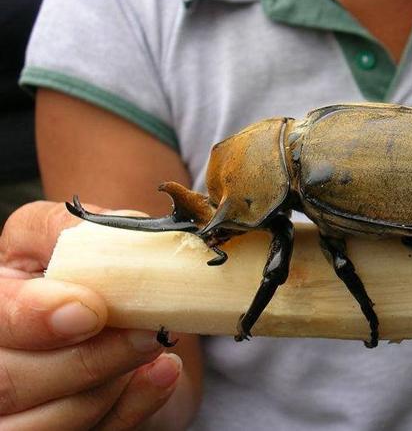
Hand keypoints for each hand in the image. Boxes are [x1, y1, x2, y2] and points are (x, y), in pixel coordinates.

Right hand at [0, 201, 181, 429]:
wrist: (121, 304)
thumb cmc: (90, 266)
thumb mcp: (74, 233)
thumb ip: (72, 230)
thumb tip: (96, 238)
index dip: (33, 319)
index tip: (91, 310)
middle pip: (9, 384)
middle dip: (87, 360)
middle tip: (147, 332)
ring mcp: (21, 411)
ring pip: (49, 424)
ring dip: (113, 382)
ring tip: (154, 343)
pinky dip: (135, 405)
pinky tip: (164, 371)